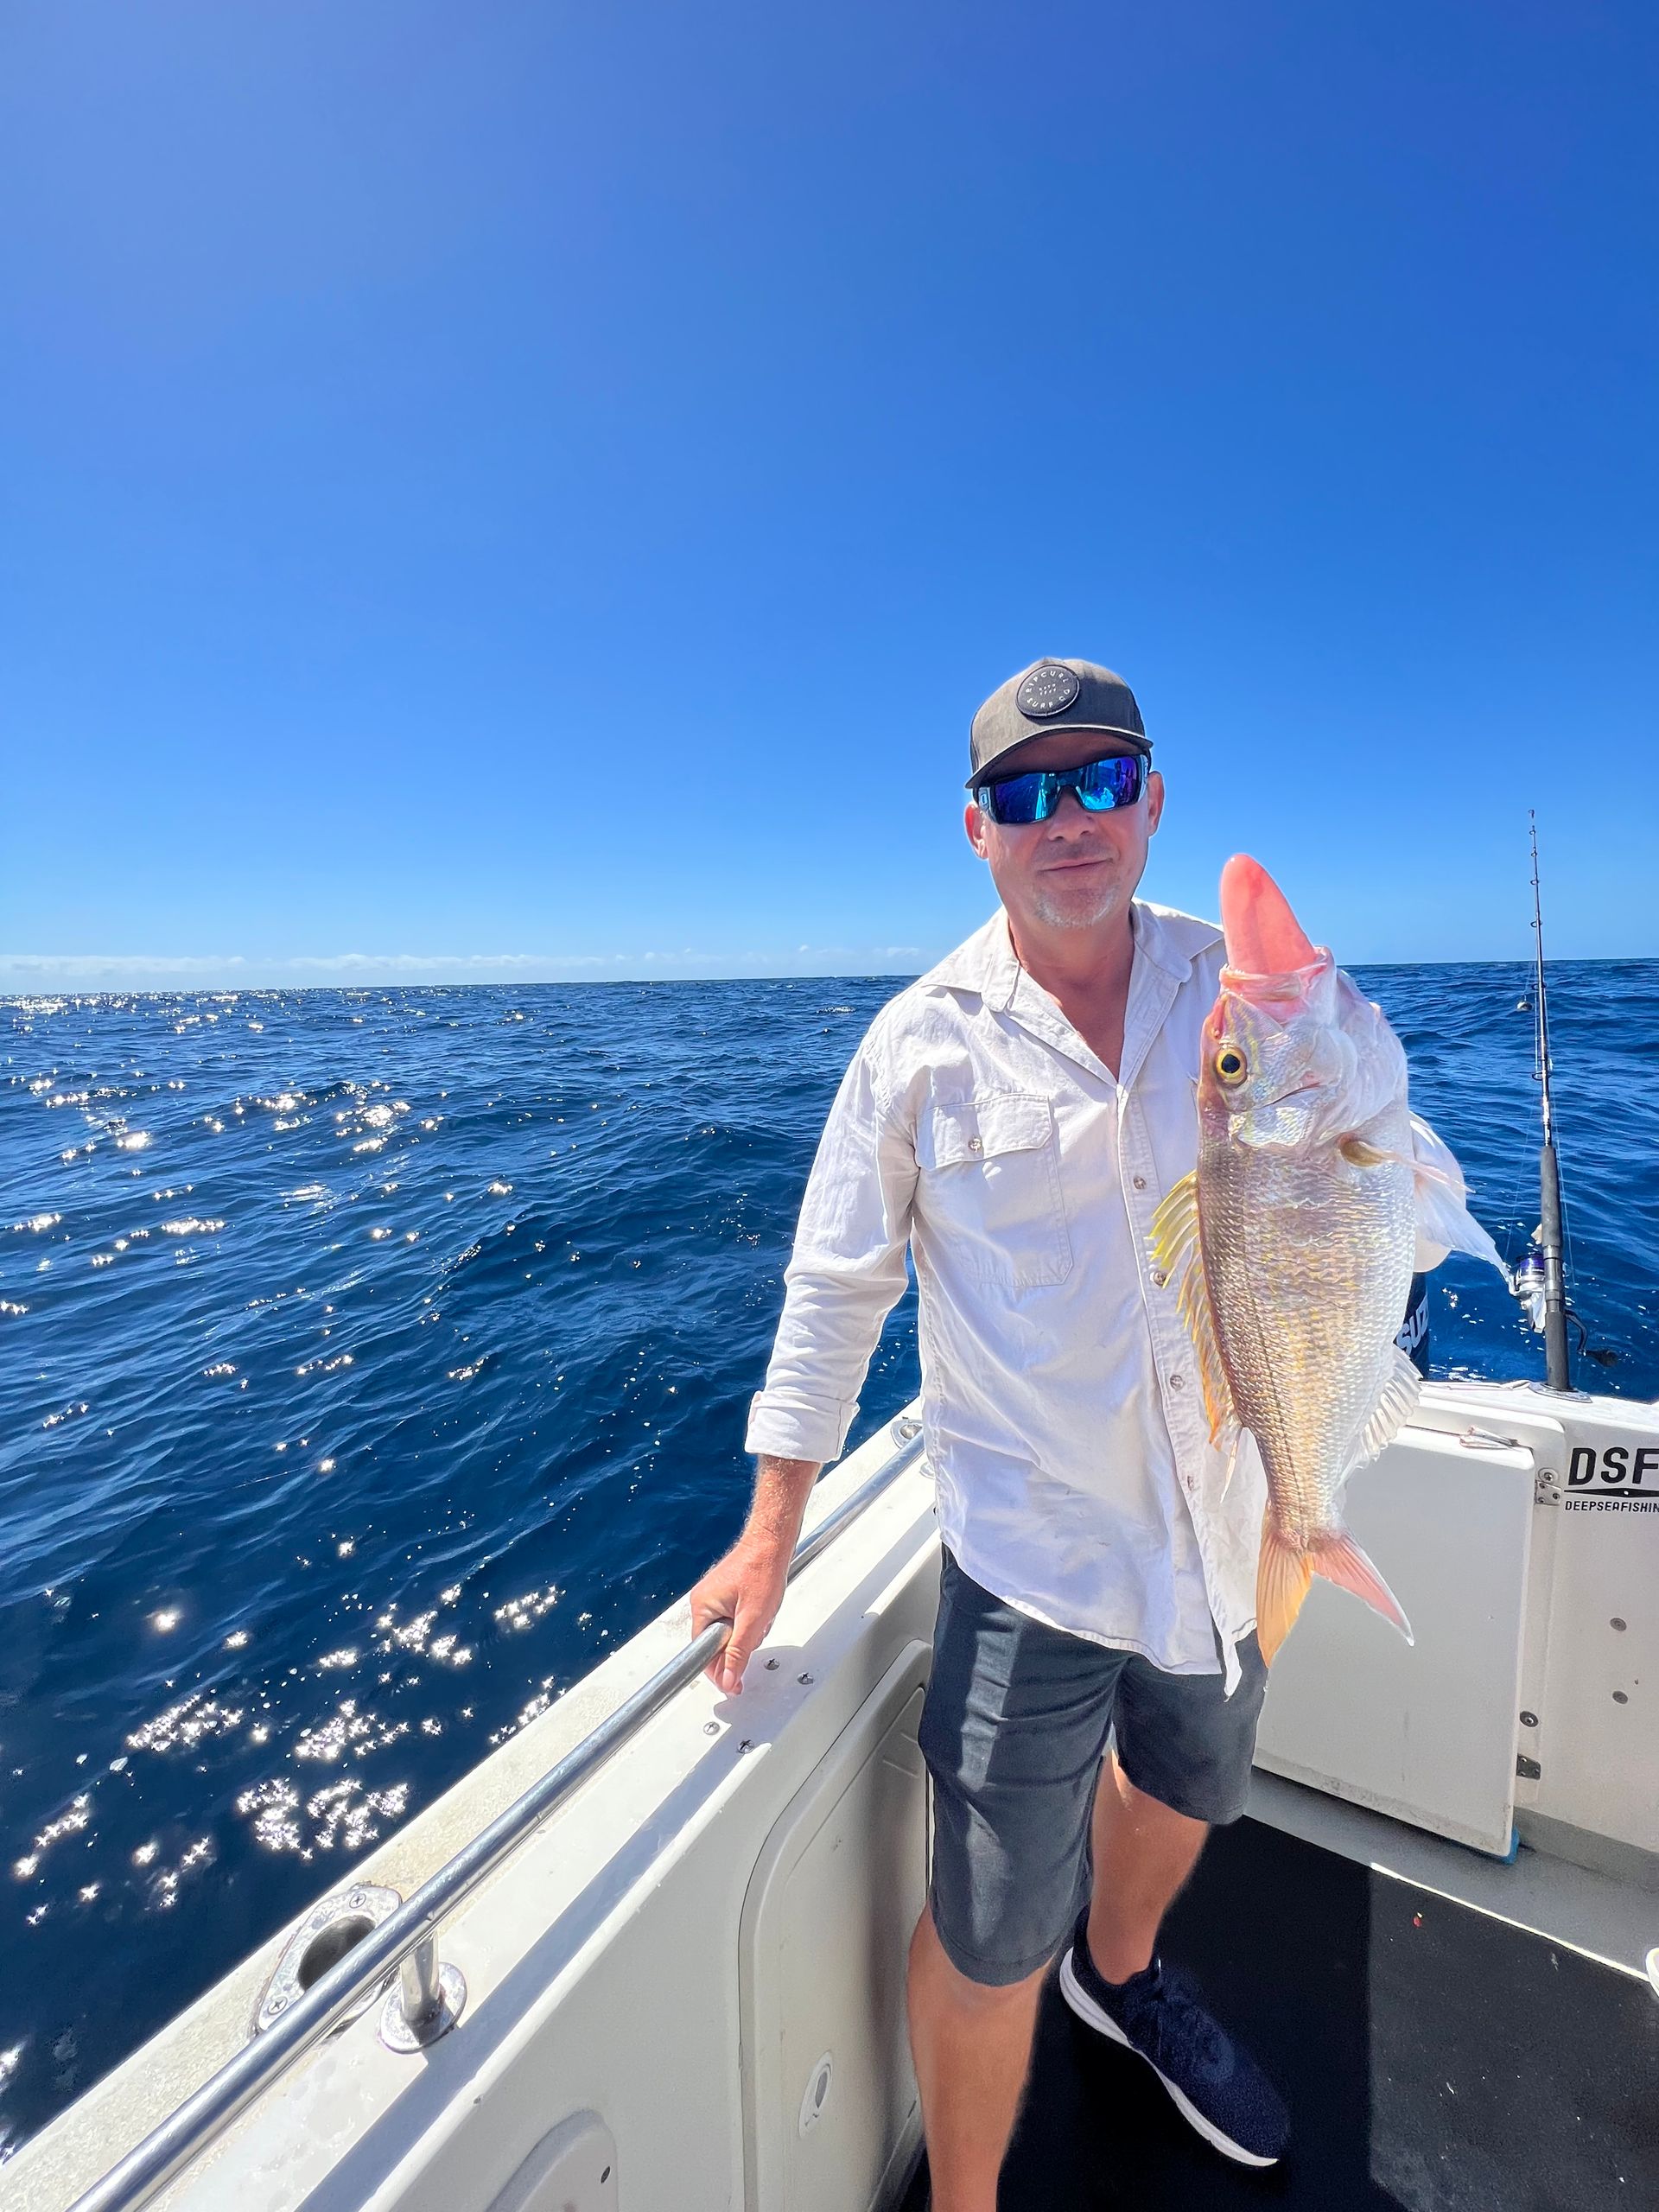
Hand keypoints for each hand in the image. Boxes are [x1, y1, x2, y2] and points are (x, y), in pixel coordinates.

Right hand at [687, 1537, 790, 1694]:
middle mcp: (703, 1601)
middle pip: (718, 1643)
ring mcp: (714, 1596)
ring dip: (748, 1630)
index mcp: (702, 1607)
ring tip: (762, 1612)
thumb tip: (727, 1679)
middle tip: (757, 1627)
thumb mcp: (753, 1620)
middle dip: (740, 1643)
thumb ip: (738, 1652)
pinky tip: (761, 1607)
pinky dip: (750, 1619)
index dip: (720, 1669)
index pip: (703, 1652)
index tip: (734, 1683)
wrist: (773, 1542)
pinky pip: (734, 1618)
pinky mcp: (726, 1592)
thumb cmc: (762, 1570)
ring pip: (729, 1631)